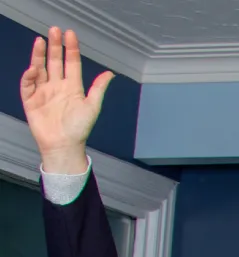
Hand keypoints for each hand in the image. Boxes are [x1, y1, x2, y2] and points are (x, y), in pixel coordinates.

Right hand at [19, 28, 110, 173]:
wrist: (64, 145)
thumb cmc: (79, 129)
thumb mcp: (92, 107)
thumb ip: (98, 89)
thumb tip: (110, 73)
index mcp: (72, 87)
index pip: (71, 63)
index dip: (70, 49)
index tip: (70, 34)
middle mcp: (57, 86)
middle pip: (54, 61)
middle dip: (54, 46)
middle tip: (54, 30)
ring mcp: (43, 92)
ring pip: (40, 68)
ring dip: (39, 55)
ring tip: (41, 41)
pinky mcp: (31, 100)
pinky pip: (28, 84)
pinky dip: (30, 76)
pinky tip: (34, 68)